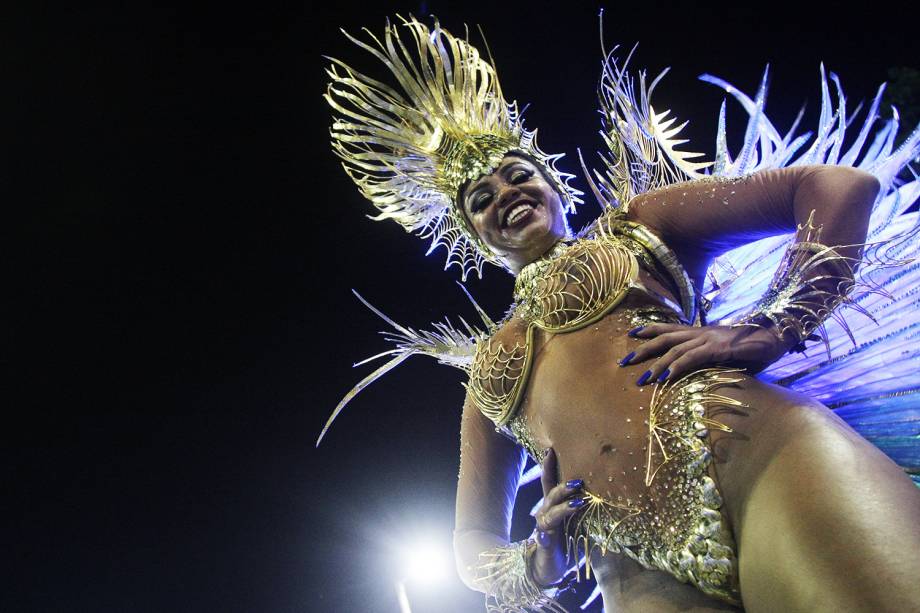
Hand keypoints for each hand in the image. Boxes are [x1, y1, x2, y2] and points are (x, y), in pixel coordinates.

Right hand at [530, 448, 583, 586]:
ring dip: (562, 508)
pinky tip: (544, 536)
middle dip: (564, 487)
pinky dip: (543, 537)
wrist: (547, 568)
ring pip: (550, 514)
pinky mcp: (544, 545)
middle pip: (551, 494)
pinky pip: (542, 539)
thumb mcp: (577, 523)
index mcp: (553, 506)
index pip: (549, 481)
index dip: (549, 466)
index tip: (552, 449)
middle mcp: (546, 513)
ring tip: (578, 503)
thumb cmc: (565, 542)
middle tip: (579, 481)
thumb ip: (585, 509)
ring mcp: (544, 529)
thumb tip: (607, 494)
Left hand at [619, 323, 792, 384]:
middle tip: (623, 361)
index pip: (671, 328)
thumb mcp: (728, 354)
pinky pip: (692, 357)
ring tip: (641, 378)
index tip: (632, 335)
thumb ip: (712, 360)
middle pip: (665, 337)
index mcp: (702, 333)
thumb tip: (703, 372)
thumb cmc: (755, 347)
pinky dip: (676, 367)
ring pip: (674, 348)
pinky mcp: (719, 349)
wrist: (777, 336)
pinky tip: (665, 378)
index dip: (651, 330)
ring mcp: (710, 339)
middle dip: (643, 349)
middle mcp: (702, 333)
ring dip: (656, 364)